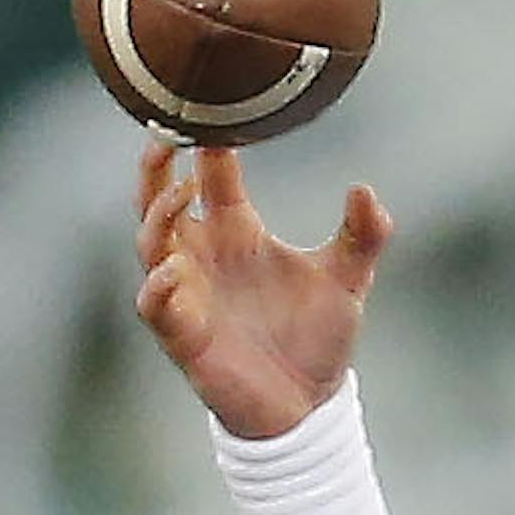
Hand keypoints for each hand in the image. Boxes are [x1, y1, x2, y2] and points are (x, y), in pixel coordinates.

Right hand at [132, 140, 392, 438]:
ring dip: (158, 216)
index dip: (211, 146)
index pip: (214, 179)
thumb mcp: (349, 281)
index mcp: (238, 235)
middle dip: (156, 169)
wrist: (310, 406)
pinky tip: (171, 269)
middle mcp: (206, 258)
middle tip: (166, 134)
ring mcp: (190, 294)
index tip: (215, 109)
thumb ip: (364, 236)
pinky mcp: (184, 336)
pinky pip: (155, 305)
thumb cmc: (317, 339)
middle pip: (160, 201)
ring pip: (149, 243)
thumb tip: (365, 189)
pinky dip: (158, 285)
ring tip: (180, 190)